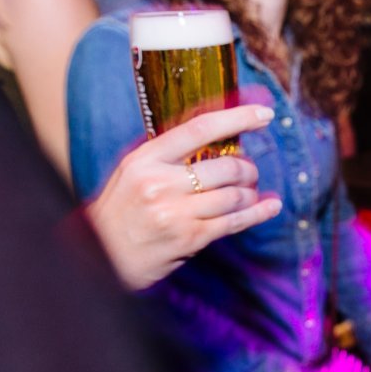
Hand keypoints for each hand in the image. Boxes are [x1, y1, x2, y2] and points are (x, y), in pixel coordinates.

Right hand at [85, 105, 281, 289]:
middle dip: (248, 169)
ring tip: (249, 193)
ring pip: (234, 195)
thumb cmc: (121, 211)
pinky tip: (270, 207)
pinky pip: (234, 222)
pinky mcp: (189, 238)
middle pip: (226, 166)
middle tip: (249, 173)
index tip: (264, 114)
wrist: (100, 257)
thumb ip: (168, 155)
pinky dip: (258, 213)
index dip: (237, 118)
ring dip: (250, 193)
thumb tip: (216, 134)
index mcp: (145, 158)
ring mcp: (175, 212)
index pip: (199, 128)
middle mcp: (159, 183)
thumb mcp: (133, 173)